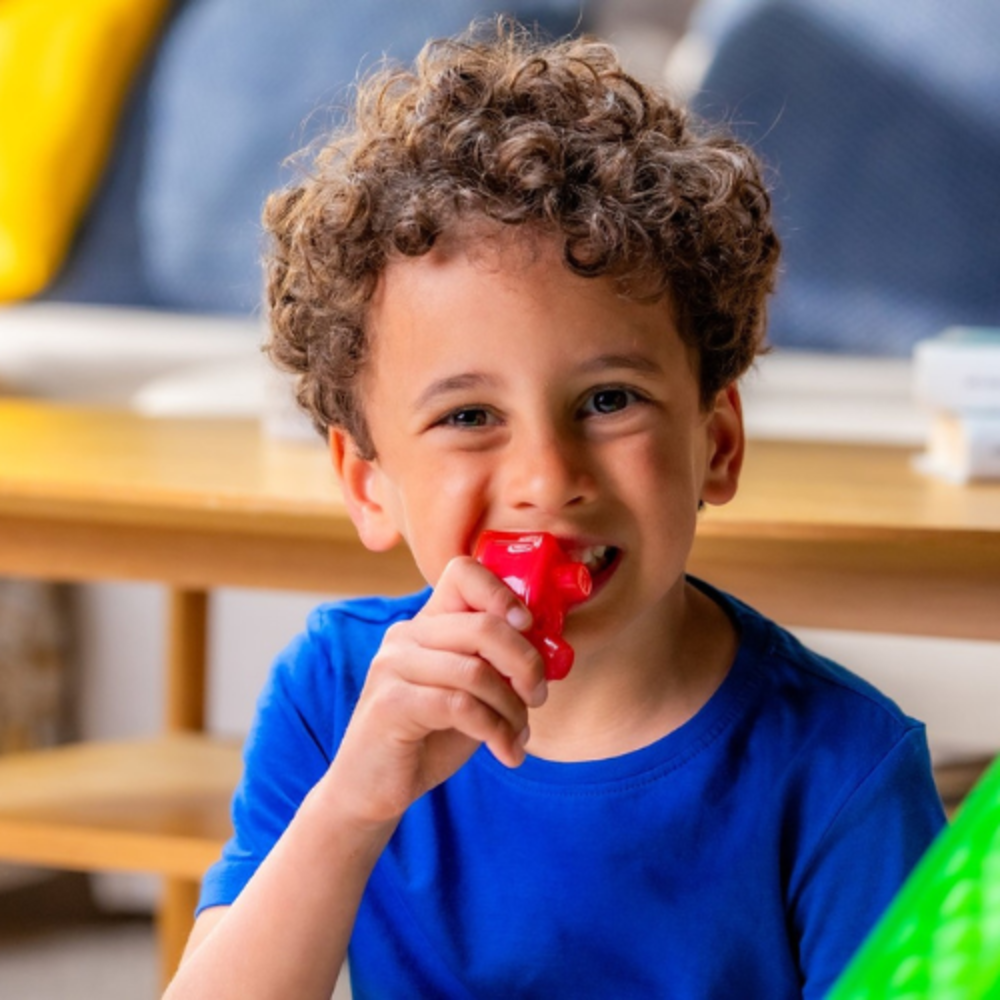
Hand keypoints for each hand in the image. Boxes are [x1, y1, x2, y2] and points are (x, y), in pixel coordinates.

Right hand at [321, 556, 547, 827]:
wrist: (371, 787)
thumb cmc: (428, 736)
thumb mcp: (471, 694)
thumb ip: (497, 666)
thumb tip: (548, 649)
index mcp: (427, 623)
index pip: (464, 573)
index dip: (503, 593)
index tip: (528, 628)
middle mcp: (406, 635)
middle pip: (484, 625)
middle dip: (526, 663)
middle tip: (537, 696)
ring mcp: (393, 666)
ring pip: (477, 672)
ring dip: (512, 709)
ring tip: (517, 735)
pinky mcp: (390, 704)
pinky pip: (461, 706)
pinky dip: (495, 731)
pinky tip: (506, 752)